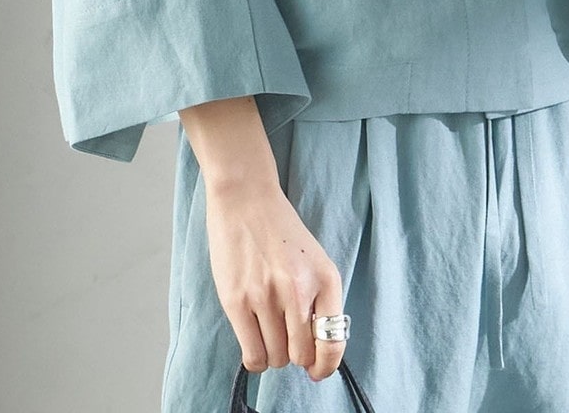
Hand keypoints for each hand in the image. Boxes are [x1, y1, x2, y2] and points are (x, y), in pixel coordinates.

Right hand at [206, 178, 346, 382]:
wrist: (246, 198)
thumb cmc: (280, 230)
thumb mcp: (314, 261)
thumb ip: (319, 300)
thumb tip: (317, 351)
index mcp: (325, 279)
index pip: (332, 344)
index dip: (325, 366)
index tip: (316, 370)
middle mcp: (299, 290)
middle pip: (300, 355)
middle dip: (295, 355)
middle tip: (287, 339)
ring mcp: (266, 297)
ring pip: (275, 358)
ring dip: (273, 353)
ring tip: (268, 331)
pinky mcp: (237, 301)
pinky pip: (252, 355)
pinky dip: (255, 357)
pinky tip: (254, 340)